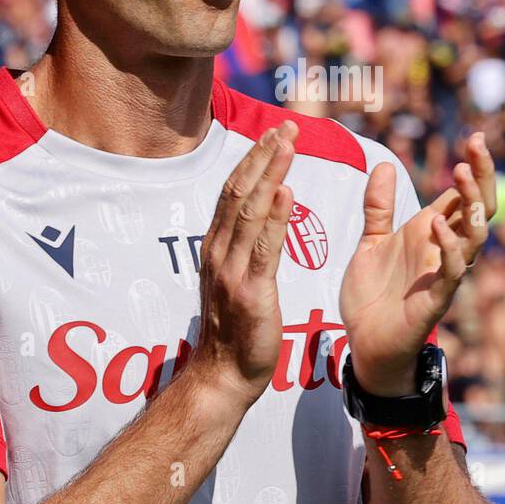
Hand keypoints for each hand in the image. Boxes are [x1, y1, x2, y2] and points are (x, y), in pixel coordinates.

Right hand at [189, 121, 298, 407]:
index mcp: (215, 248)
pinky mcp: (251, 292)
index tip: (272, 134)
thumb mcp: (231, 279)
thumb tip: (259, 213)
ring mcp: (232, 271)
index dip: (252, 160)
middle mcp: (218, 253)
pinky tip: (287, 192)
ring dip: (271, 174)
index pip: (232, 193)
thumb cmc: (234, 331)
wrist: (222, 377)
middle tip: (285, 126)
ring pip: (250, 211)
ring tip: (288, 144)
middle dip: (263, 156)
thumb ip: (241, 247)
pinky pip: (264, 248)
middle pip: (239, 192)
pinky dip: (275, 217)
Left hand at [341, 133, 495, 396]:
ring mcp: (442, 274)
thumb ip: (379, 207)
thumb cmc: (372, 295)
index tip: (474, 137)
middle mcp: (442, 250)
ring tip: (461, 174)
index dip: (473, 168)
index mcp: (429, 233)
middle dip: (482, 178)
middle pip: (479, 209)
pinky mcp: (435, 300)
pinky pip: (452, 272)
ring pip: (474, 237)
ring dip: (473, 206)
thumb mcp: (371, 242)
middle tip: (477, 147)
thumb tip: (385, 164)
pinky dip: (449, 248)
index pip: (462, 196)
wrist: (364, 343)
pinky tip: (437, 224)